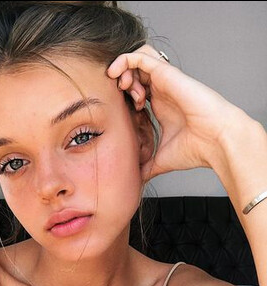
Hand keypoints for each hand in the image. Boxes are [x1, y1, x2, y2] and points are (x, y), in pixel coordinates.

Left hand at [106, 44, 241, 179]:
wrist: (215, 141)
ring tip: (122, 85)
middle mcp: (163, 91)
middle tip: (121, 97)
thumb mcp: (161, 160)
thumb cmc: (196, 149)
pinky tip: (118, 74)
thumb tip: (136, 182)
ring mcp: (165, 81)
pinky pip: (141, 55)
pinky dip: (125, 60)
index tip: (123, 114)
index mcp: (161, 106)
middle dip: (122, 82)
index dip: (125, 98)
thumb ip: (147, 168)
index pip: (137, 91)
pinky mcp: (166, 74)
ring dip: (124, 69)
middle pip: (136, 73)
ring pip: (138, 59)